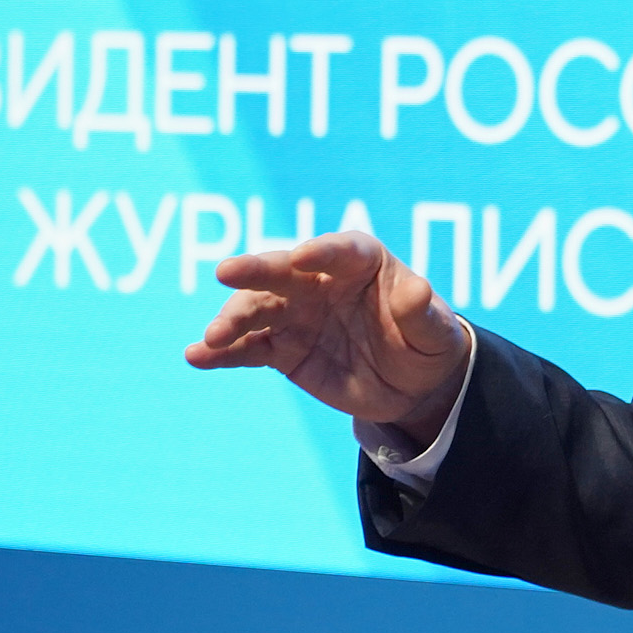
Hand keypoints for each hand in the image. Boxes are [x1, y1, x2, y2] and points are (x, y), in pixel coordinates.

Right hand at [183, 231, 471, 442]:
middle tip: (225, 271)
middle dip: (256, 270)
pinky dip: (222, 352)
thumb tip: (417, 291)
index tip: (303, 256)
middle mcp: (321, 280)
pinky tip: (197, 357)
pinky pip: (247, 347)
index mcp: (362, 262)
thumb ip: (423, 312)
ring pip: (258, 308)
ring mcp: (296, 313)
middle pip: (285, 271)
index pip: (341, 250)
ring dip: (232, 319)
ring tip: (214, 338)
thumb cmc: (427, 342)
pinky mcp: (281, 348)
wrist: (411, 383)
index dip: (323, 251)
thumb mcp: (436, 332)